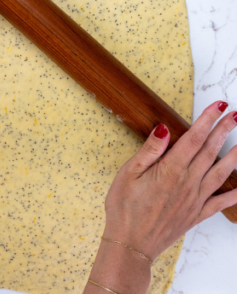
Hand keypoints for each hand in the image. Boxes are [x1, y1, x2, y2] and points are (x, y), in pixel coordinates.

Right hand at [84, 103, 236, 293]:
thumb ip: (149, 150)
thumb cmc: (125, 207)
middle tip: (235, 115)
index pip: (194, 139)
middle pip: (210, 152)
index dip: (207, 120)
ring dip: (234, 156)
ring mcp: (195, 200)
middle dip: (223, 131)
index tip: (218, 106)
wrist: (131, 244)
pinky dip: (234, 193)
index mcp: (170, 170)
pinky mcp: (197, 214)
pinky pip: (220, 202)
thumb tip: (164, 128)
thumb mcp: (128, 173)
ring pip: (220, 174)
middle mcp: (188, 183)